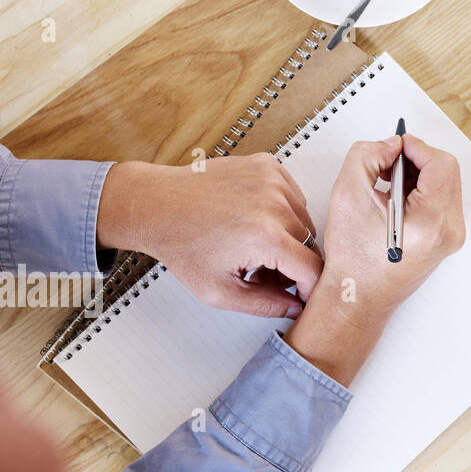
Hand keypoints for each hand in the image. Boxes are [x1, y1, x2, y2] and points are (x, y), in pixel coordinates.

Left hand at [96, 153, 320, 318]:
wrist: (156, 203)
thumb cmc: (180, 243)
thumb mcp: (217, 291)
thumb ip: (263, 305)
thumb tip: (294, 307)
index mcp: (265, 237)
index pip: (313, 268)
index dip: (309, 287)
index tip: (299, 294)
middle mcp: (274, 204)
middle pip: (309, 244)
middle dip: (291, 263)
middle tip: (260, 270)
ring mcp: (272, 180)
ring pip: (304, 218)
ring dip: (288, 236)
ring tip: (254, 244)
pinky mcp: (268, 165)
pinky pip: (293, 195)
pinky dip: (282, 209)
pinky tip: (253, 217)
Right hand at [285, 133, 464, 385]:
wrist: (357, 297)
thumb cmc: (353, 258)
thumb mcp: (348, 193)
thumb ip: (368, 155)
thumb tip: (391, 145)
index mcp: (432, 221)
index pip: (441, 163)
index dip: (416, 147)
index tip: (394, 147)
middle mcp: (449, 230)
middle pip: (446, 172)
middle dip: (417, 160)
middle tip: (388, 163)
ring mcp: (451, 237)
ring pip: (445, 184)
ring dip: (418, 174)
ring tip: (388, 183)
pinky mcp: (445, 240)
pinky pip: (441, 200)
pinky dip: (421, 191)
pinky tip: (395, 198)